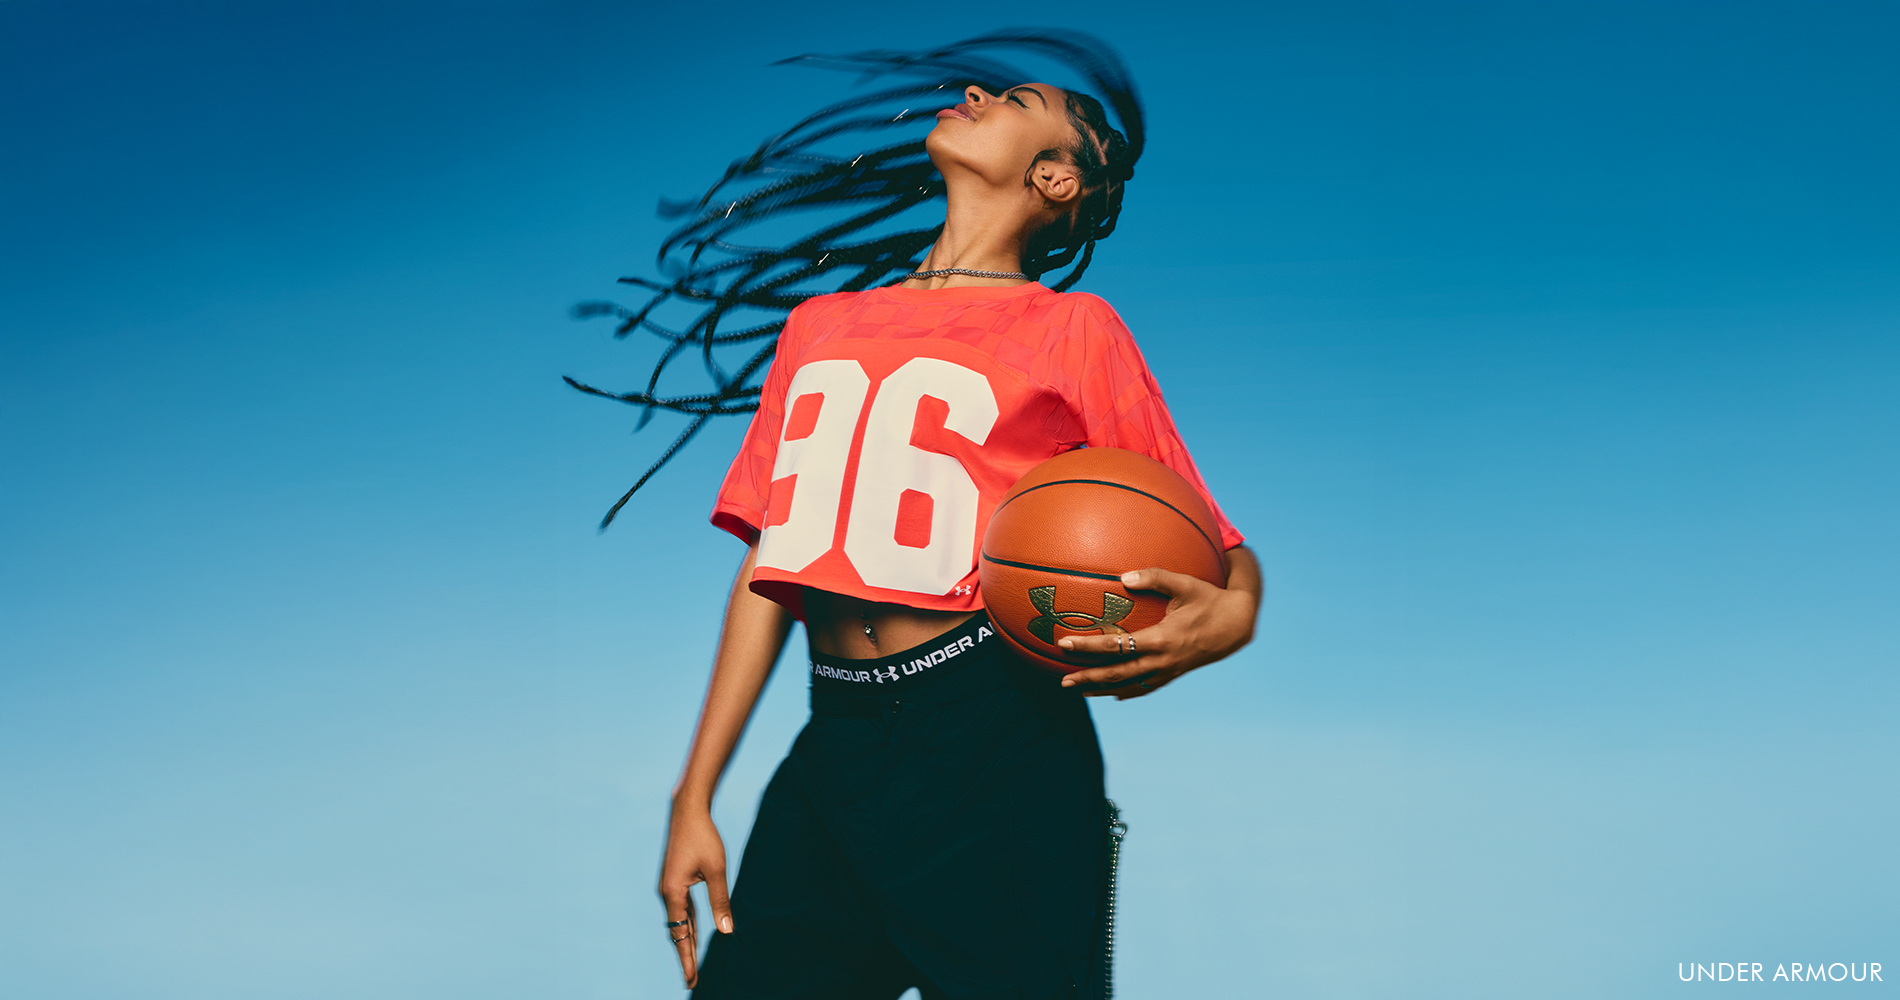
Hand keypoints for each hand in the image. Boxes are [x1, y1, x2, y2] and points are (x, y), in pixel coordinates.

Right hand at [658, 802, 733, 987]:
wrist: (688, 810)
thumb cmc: (703, 837)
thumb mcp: (717, 870)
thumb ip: (721, 901)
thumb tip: (726, 931)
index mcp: (673, 893)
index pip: (681, 935)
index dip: (687, 958)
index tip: (691, 979)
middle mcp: (667, 893)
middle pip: (677, 932)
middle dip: (686, 956)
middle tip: (692, 980)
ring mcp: (669, 887)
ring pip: (679, 921)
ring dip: (686, 942)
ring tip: (692, 962)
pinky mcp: (675, 881)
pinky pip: (682, 909)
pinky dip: (688, 924)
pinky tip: (693, 933)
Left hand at [1056, 565, 1256, 699]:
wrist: (1237, 624)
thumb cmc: (1209, 598)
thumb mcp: (1185, 583)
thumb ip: (1155, 577)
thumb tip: (1123, 576)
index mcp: (1162, 639)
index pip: (1116, 646)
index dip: (1089, 646)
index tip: (1065, 644)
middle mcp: (1162, 660)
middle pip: (1118, 674)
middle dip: (1089, 677)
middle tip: (1063, 680)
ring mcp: (1168, 670)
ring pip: (1130, 685)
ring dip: (1103, 689)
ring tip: (1080, 690)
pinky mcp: (1174, 674)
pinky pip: (1146, 688)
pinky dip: (1127, 692)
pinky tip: (1113, 695)